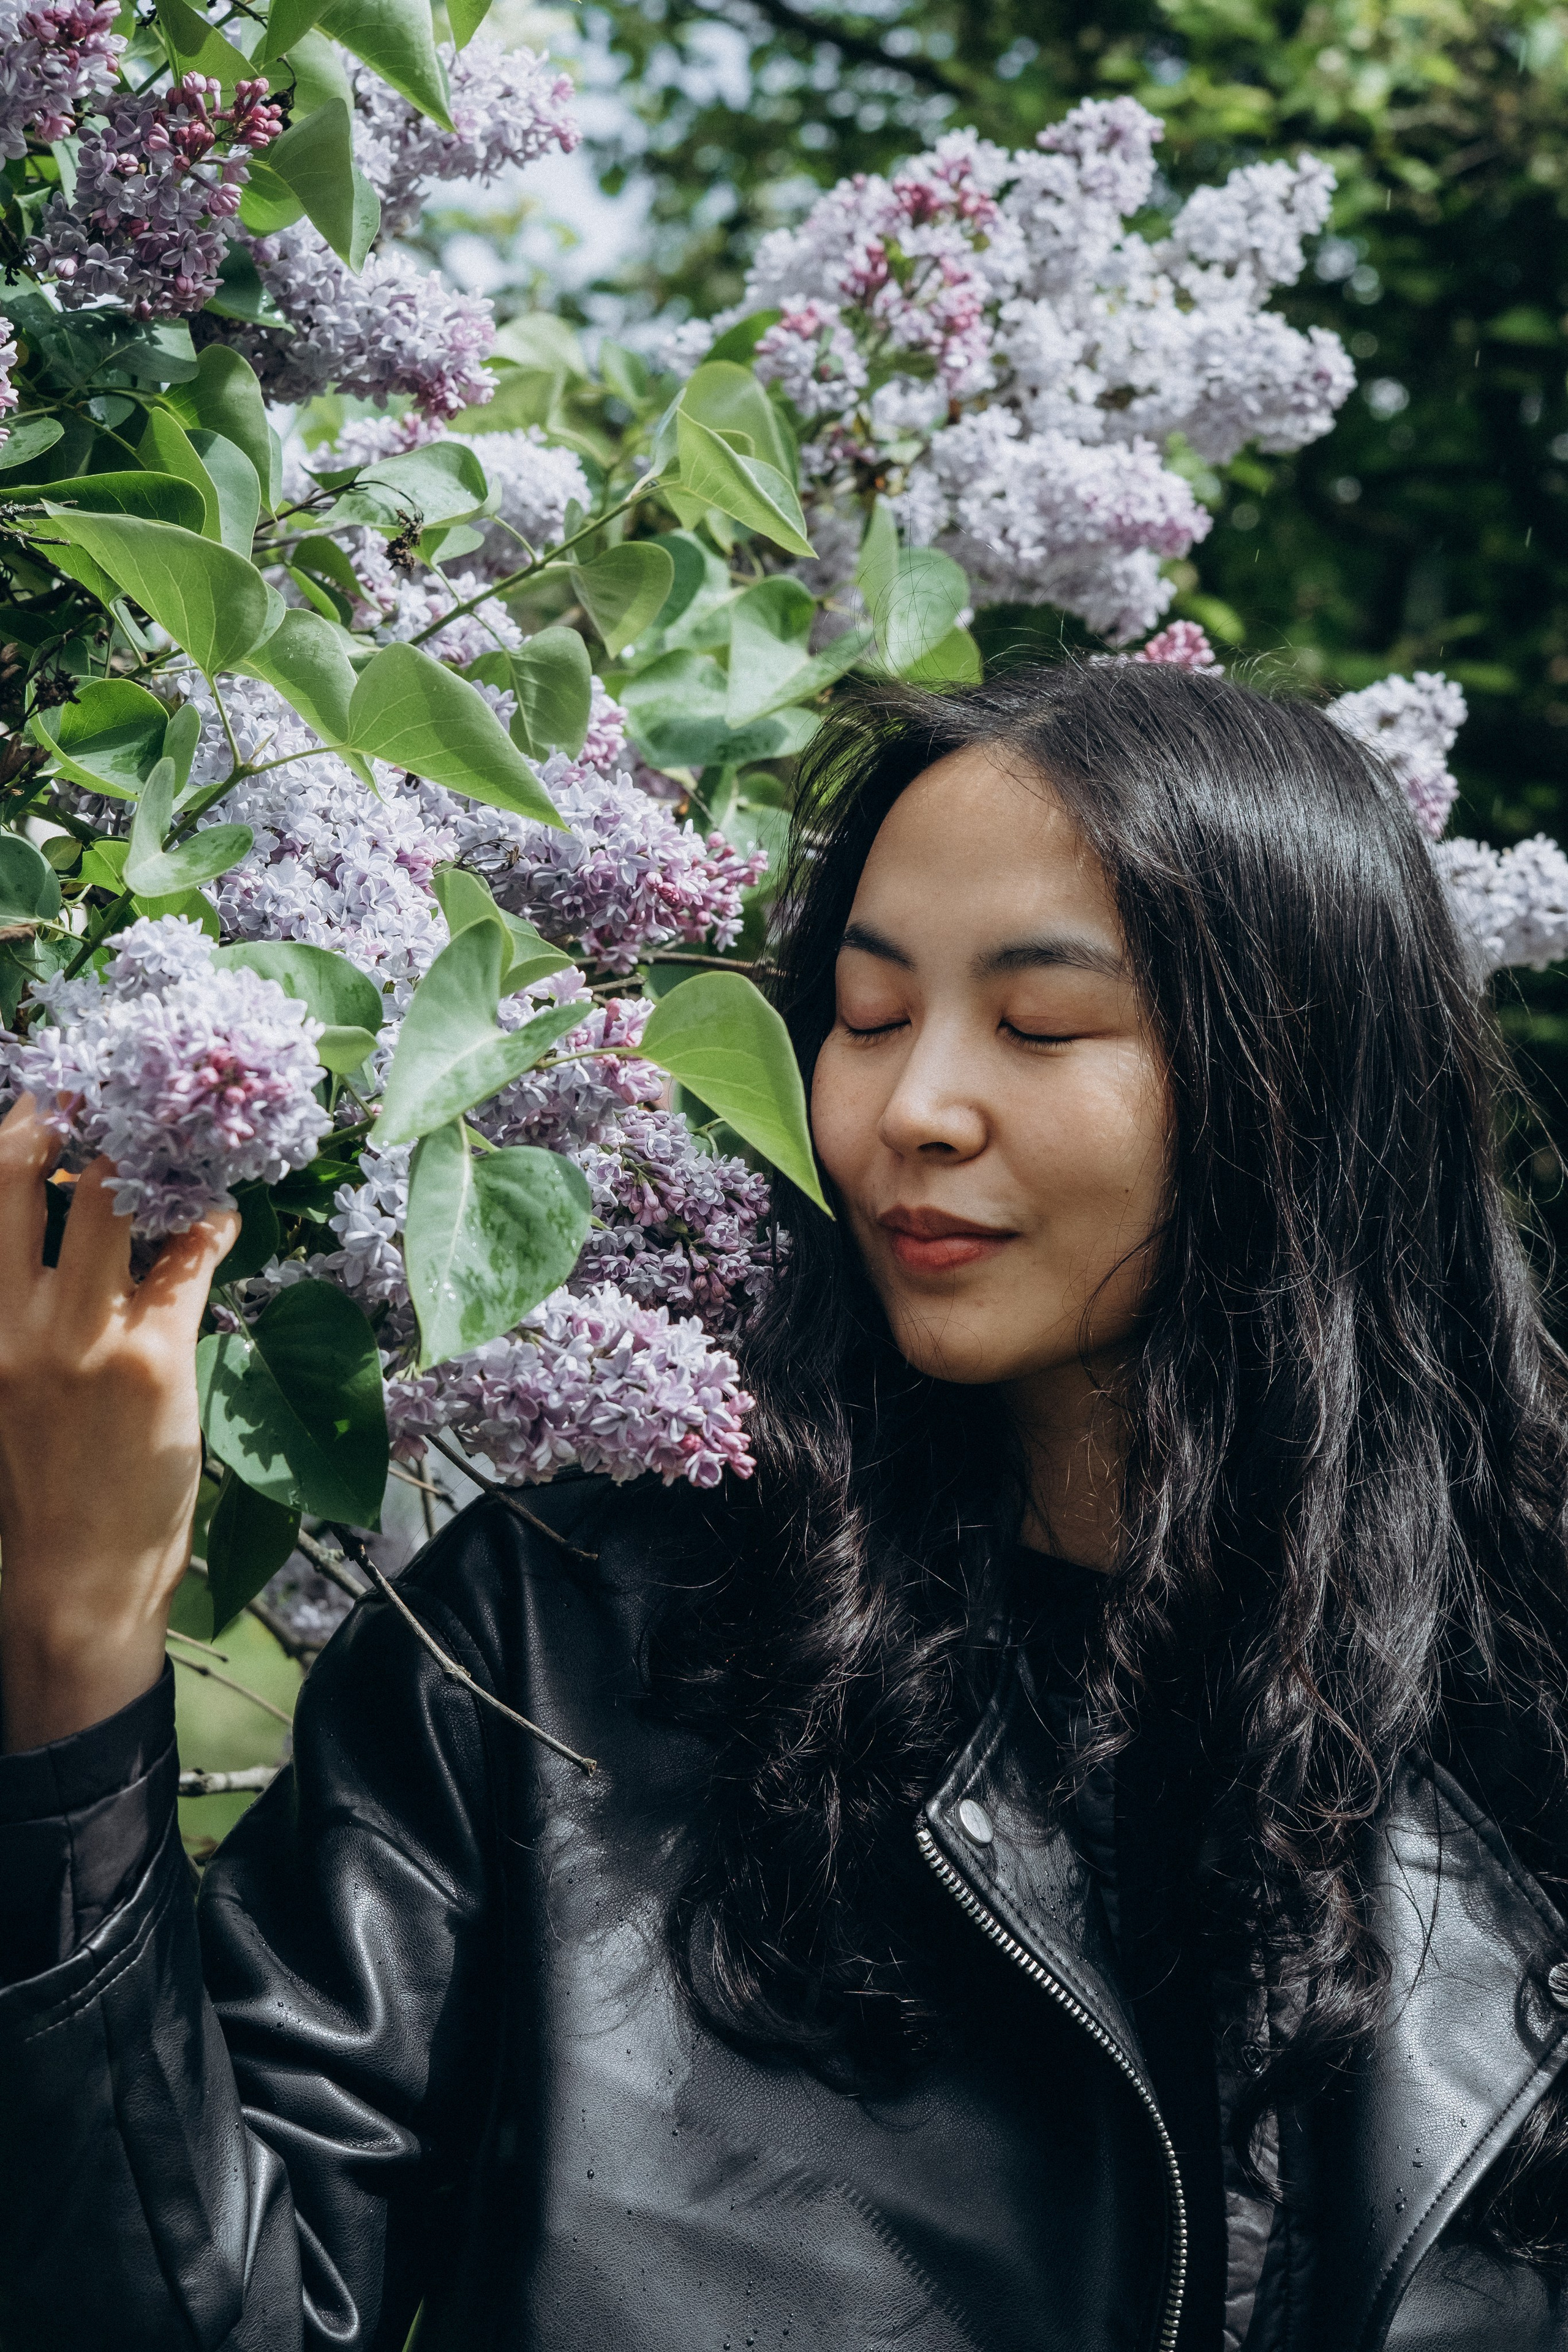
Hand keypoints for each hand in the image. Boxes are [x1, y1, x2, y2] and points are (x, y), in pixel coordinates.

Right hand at [0, 1095, 236, 1750]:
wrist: (74, 1582)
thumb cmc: (39, 1491)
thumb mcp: (5, 1393)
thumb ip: (20, 1320)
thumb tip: (52, 1256)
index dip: (15, 1133)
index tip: (44, 1093)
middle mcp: (20, 1321)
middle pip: (36, 1179)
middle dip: (77, 1116)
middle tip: (112, 1083)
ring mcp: (88, 1337)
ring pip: (117, 1207)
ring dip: (153, 1156)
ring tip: (183, 1128)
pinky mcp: (156, 1359)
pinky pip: (188, 1262)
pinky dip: (210, 1225)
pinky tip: (225, 1210)